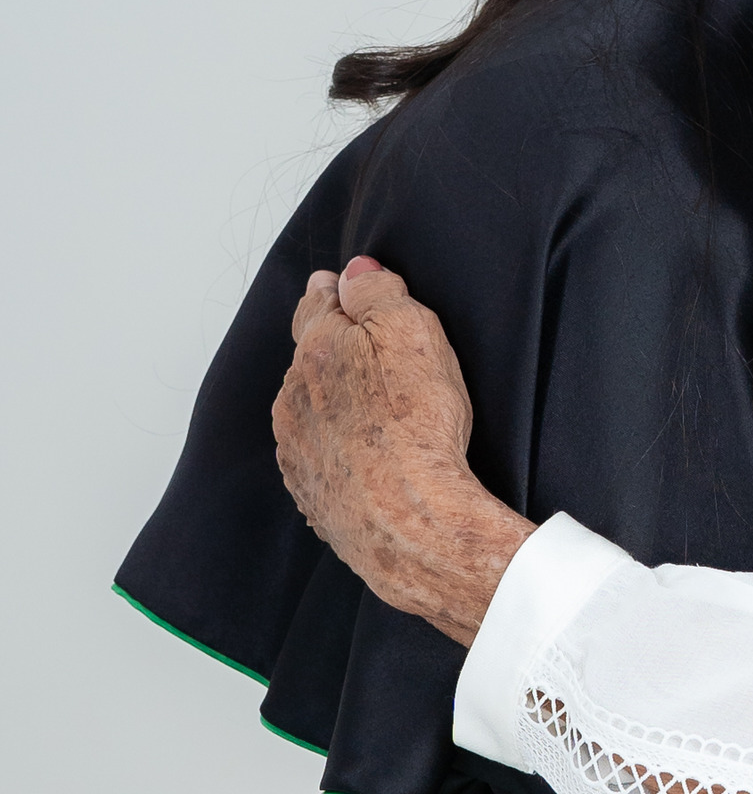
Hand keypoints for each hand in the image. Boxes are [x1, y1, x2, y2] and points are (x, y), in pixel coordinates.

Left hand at [271, 257, 531, 644]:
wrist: (411, 523)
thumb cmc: (418, 428)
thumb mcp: (411, 333)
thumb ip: (378, 292)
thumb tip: (353, 271)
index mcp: (315, 351)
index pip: (316, 305)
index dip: (335, 293)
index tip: (344, 289)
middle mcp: (293, 398)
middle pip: (308, 358)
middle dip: (330, 349)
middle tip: (365, 349)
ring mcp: (297, 449)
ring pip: (307, 410)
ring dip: (330, 403)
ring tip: (370, 410)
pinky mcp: (311, 494)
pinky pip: (318, 458)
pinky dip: (336, 451)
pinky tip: (366, 457)